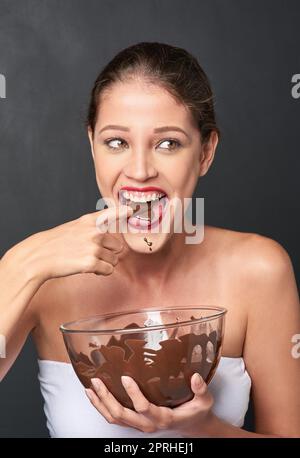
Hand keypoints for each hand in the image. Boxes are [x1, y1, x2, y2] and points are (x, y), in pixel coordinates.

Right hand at [4, 205, 132, 283]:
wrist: (39, 256)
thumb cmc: (56, 243)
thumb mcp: (74, 227)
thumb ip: (94, 228)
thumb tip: (116, 242)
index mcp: (90, 221)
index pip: (112, 212)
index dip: (124, 211)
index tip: (133, 209)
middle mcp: (94, 232)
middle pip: (118, 246)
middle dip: (109, 253)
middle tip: (91, 254)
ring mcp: (93, 247)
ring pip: (114, 259)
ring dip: (104, 263)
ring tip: (85, 260)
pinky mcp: (91, 263)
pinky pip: (109, 269)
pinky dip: (101, 272)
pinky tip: (88, 268)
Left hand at [85, 373, 213, 436]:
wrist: (193, 426)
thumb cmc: (197, 412)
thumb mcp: (204, 401)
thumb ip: (201, 390)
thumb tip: (195, 377)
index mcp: (163, 418)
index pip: (144, 408)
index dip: (133, 394)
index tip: (125, 378)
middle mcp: (148, 424)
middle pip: (121, 415)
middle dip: (106, 399)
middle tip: (97, 382)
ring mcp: (140, 425)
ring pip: (114, 419)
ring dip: (100, 404)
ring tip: (90, 388)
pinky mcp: (136, 422)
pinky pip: (116, 418)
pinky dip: (103, 407)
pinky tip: (95, 395)